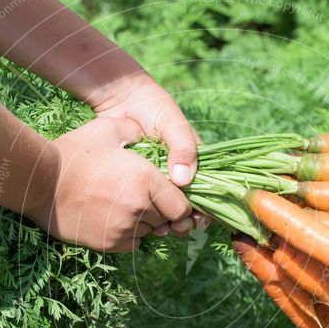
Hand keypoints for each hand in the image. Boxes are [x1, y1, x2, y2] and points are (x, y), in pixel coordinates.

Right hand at [26, 117, 191, 252]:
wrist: (40, 182)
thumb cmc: (75, 152)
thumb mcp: (107, 127)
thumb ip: (134, 130)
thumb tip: (147, 133)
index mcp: (146, 180)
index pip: (182, 207)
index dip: (180, 203)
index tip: (171, 196)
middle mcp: (139, 208)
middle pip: (167, 221)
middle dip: (162, 211)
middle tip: (144, 197)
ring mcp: (123, 229)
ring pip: (150, 232)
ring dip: (145, 223)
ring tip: (126, 205)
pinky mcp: (108, 243)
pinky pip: (132, 244)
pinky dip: (130, 234)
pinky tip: (115, 217)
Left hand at [91, 73, 203, 235]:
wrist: (119, 98)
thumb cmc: (152, 106)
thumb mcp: (172, 123)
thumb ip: (183, 148)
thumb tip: (184, 181)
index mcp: (193, 160)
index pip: (209, 190)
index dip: (207, 208)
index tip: (198, 220)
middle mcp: (178, 172)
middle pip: (188, 205)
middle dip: (185, 221)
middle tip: (176, 228)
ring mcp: (158, 178)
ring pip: (167, 208)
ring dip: (167, 222)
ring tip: (161, 229)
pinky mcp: (139, 181)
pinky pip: (147, 202)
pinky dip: (148, 215)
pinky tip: (144, 223)